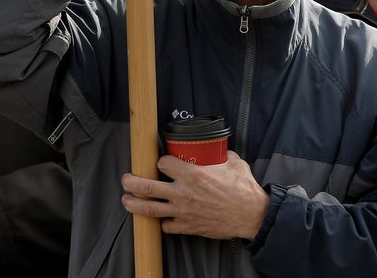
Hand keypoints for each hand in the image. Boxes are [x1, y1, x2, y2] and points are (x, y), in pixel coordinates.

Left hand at [120, 151, 269, 239]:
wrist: (251, 215)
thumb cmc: (243, 189)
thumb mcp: (233, 163)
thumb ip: (220, 155)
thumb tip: (217, 150)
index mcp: (193, 174)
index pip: (163, 163)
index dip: (160, 161)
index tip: (161, 162)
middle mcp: (183, 192)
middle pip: (146, 186)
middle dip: (131, 181)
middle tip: (126, 178)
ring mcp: (183, 211)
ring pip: (149, 208)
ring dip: (133, 204)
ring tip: (126, 200)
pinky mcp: (187, 226)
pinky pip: (166, 226)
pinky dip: (161, 223)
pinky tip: (160, 218)